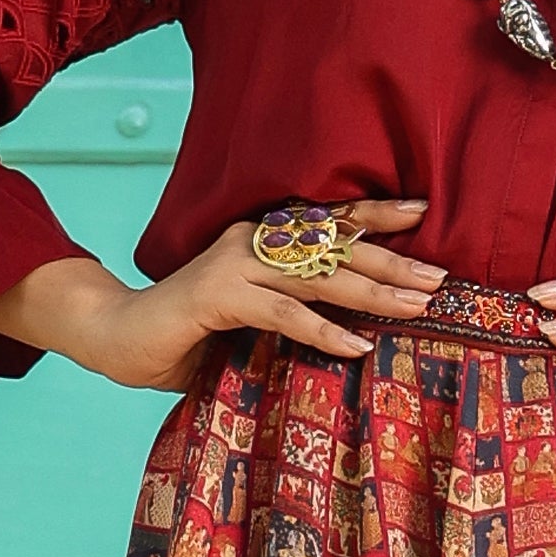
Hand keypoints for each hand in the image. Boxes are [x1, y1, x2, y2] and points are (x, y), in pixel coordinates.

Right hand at [0, 198, 449, 389]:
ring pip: (316, 275)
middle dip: (390, 260)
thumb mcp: (252, 316)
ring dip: (370, 292)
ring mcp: (233, 265)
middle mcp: (251, 240)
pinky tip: (356, 345)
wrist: (118, 336)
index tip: (424, 211)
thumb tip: (358, 327)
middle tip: (438, 277)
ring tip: (415, 307)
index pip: (327, 218)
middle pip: (333, 245)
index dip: (374, 212)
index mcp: (261, 237)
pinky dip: (321, 330)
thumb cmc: (191, 332)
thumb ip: (293, 309)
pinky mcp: (216, 297)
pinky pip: (280, 313)